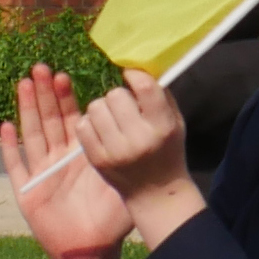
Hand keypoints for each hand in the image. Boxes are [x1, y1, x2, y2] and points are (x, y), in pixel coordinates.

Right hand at [0, 64, 133, 258]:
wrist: (91, 251)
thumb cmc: (109, 220)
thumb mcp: (123, 186)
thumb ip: (129, 162)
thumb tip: (144, 132)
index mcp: (81, 154)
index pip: (71, 118)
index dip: (66, 98)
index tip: (63, 75)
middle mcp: (59, 159)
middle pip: (49, 120)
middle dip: (45, 94)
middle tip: (41, 68)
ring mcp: (42, 173)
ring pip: (32, 135)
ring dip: (27, 110)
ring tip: (24, 84)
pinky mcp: (28, 192)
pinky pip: (16, 166)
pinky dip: (9, 147)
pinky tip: (5, 127)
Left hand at [79, 72, 207, 247]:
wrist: (156, 192)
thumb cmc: (167, 150)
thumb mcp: (175, 122)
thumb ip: (160, 95)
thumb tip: (137, 66)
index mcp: (163, 127)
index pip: (145, 88)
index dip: (134, 75)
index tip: (130, 75)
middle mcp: (139, 139)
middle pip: (115, 95)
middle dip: (118, 96)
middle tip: (124, 107)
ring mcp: (116, 151)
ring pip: (95, 107)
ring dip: (102, 109)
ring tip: (112, 120)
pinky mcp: (98, 160)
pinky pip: (83, 125)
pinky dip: (90, 123)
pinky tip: (101, 130)